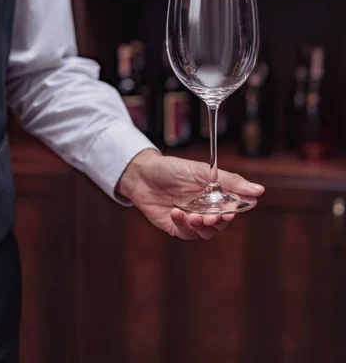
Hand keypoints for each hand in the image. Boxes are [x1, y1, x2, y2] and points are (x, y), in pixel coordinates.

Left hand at [117, 149, 264, 240]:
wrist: (143, 174)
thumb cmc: (174, 169)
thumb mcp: (203, 171)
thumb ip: (230, 182)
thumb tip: (259, 190)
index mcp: (216, 195)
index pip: (232, 209)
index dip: (233, 213)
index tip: (229, 212)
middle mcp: (206, 209)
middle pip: (220, 225)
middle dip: (217, 222)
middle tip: (210, 216)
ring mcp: (191, 219)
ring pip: (205, 233)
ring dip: (201, 226)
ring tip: (193, 216)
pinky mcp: (176, 227)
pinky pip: (186, 233)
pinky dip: (183, 225)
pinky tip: (176, 212)